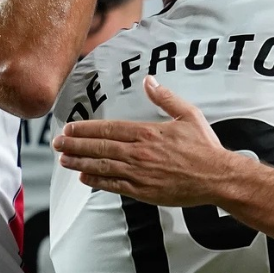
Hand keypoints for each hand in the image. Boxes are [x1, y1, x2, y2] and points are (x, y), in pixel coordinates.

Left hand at [52, 76, 233, 205]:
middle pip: (99, 147)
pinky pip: (113, 185)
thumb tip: (149, 80)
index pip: (108, 128)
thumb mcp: (188, 115)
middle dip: (74, 144)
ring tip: (63, 159)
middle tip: (56, 143)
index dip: (86, 128)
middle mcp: (139, 152)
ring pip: (102, 166)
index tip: (69, 127)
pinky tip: (83, 177)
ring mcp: (139, 173)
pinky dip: (96, 180)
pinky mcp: (143, 192)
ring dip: (79, 162)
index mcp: (148, 132)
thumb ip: (165, 98)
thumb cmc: (204, 146)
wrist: (216, 177)